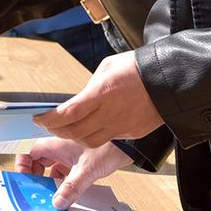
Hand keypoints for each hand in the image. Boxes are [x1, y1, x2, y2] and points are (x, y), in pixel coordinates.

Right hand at [16, 138, 132, 209]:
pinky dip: (62, 182)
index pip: (29, 153)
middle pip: (37, 162)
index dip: (23, 165)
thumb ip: (72, 187)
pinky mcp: (77, 161)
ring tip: (51, 193)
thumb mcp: (87, 170)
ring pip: (50, 168)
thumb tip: (58, 201)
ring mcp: (67, 155)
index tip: (24, 178)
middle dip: (35, 176)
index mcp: (55, 144)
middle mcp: (58, 148)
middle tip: (37, 189)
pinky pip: (63, 172)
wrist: (127, 147)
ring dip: (49, 181)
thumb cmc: (108, 147)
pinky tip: (67, 192)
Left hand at [35, 51, 163, 147]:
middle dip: (57, 131)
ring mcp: (122, 126)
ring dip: (73, 137)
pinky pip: (108, 139)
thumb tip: (80, 99)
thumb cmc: (138, 68)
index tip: (39, 118)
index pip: (68, 114)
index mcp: (101, 94)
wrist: (171, 80)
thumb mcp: (106, 68)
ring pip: (90, 141)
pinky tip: (89, 127)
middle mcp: (110, 114)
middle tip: (48, 125)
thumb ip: (90, 87)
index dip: (50, 119)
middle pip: (75, 132)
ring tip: (65, 129)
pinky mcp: (132, 133)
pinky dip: (94, 136)